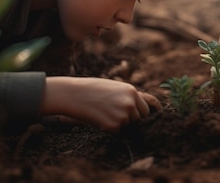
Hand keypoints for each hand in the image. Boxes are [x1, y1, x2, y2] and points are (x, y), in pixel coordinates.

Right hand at [42, 77, 158, 131]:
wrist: (74, 94)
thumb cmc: (92, 89)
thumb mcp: (115, 88)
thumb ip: (128, 97)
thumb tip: (137, 109)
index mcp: (132, 92)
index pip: (145, 109)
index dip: (139, 114)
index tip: (135, 117)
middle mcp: (130, 104)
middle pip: (139, 119)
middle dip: (131, 120)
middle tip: (115, 115)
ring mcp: (123, 116)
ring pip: (128, 126)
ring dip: (119, 123)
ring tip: (103, 112)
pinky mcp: (113, 126)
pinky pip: (116, 131)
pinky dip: (109, 128)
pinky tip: (99, 118)